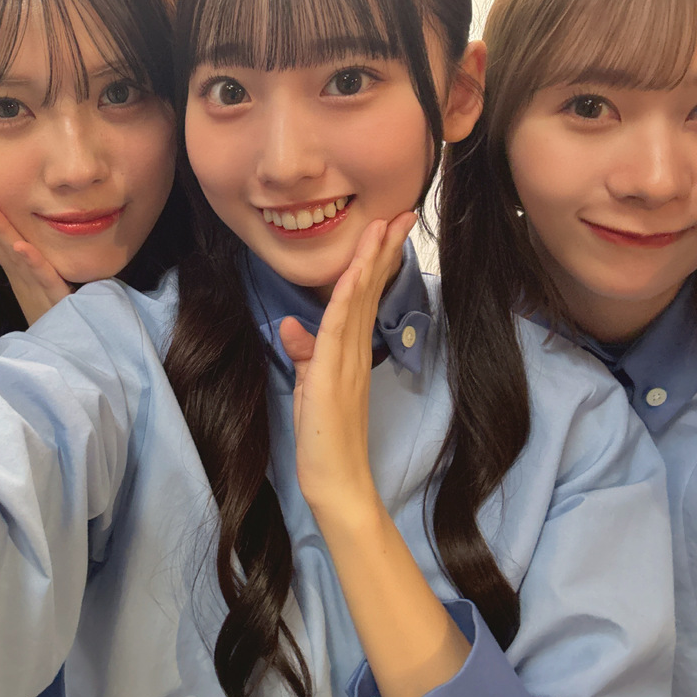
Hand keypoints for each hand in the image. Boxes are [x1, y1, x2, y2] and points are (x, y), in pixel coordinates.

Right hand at [0, 177, 70, 324]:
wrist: (64, 347)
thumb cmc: (51, 312)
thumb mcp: (36, 278)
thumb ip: (27, 256)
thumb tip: (16, 232)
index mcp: (14, 265)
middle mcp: (18, 272)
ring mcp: (33, 284)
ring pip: (12, 252)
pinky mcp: (53, 296)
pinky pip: (42, 276)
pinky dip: (30, 261)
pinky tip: (19, 246)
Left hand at [280, 213, 416, 515]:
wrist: (336, 482)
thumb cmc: (323, 439)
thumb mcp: (310, 388)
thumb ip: (305, 356)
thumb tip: (293, 327)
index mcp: (351, 352)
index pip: (363, 297)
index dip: (375, 262)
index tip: (389, 229)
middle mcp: (355, 352)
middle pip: (369, 291)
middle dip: (384, 251)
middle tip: (404, 214)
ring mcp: (348, 363)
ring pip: (359, 302)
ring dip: (371, 263)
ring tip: (386, 228)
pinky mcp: (334, 377)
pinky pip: (340, 330)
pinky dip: (346, 300)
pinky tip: (354, 274)